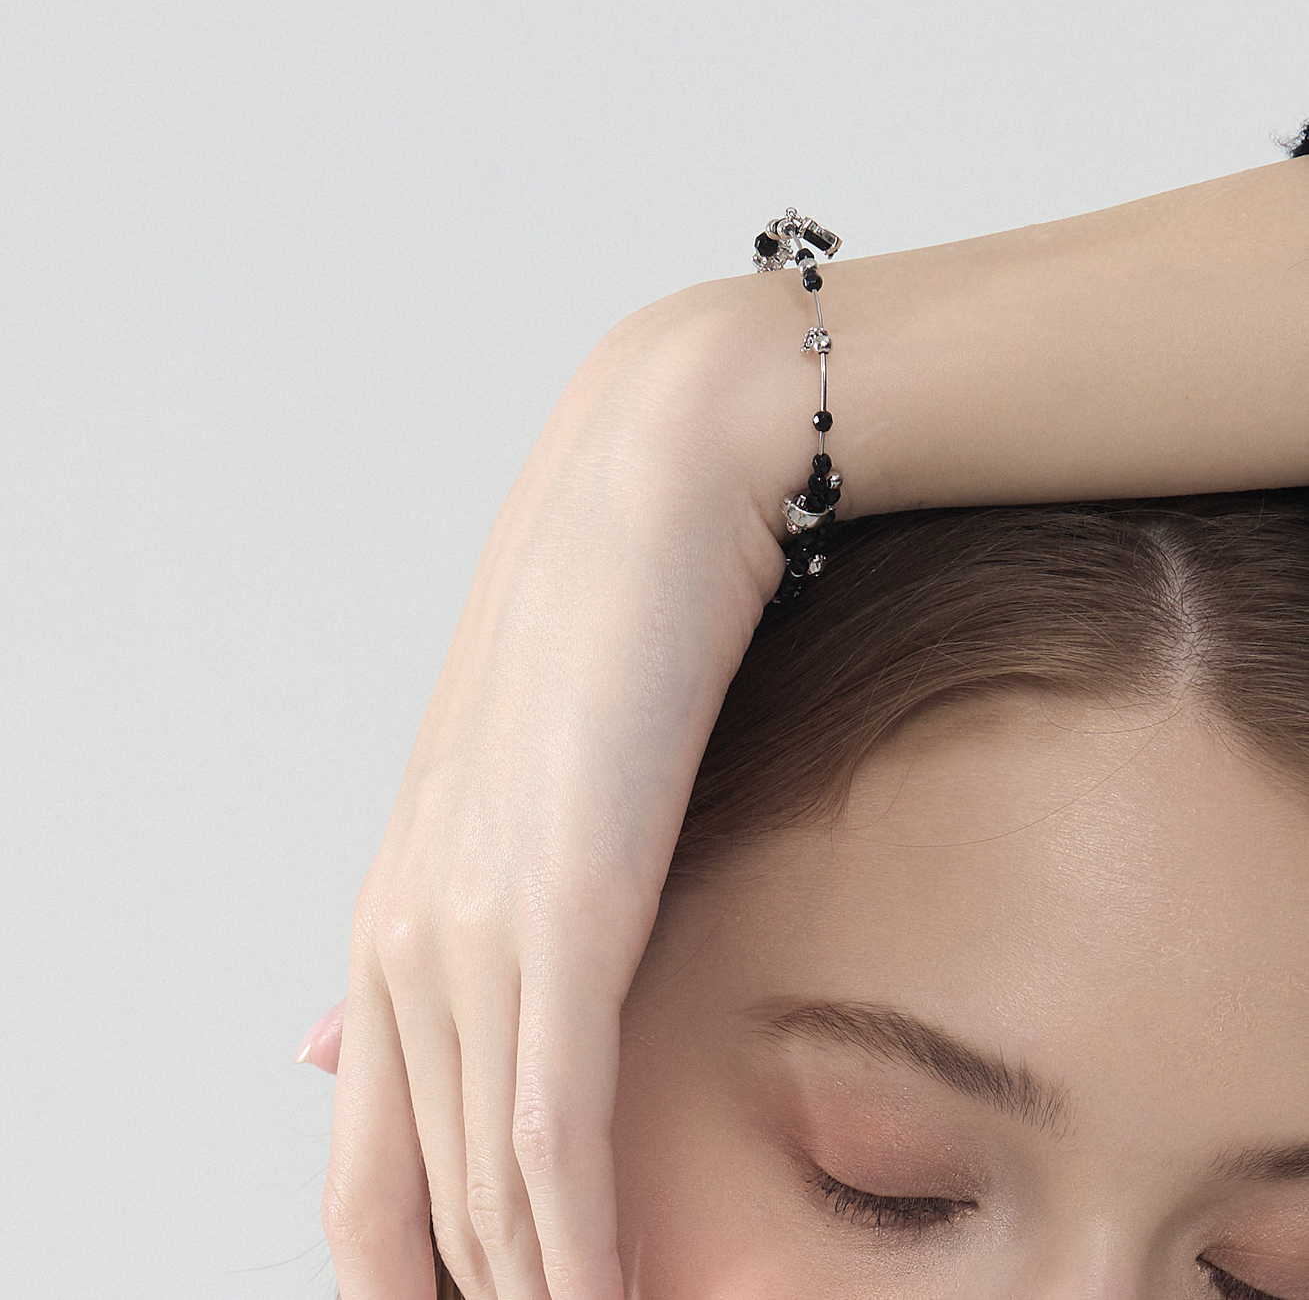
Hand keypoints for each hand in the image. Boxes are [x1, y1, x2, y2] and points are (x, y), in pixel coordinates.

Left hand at [319, 281, 787, 1299]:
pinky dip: (572, 1249)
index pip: (367, 1157)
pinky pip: (547, 1133)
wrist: (653, 488)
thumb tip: (320, 1051)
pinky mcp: (554, 910)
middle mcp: (405, 931)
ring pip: (479, 1186)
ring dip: (535, 1295)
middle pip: (401, 1202)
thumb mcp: (518, 786)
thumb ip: (449, 924)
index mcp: (396, 908)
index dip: (412, 1271)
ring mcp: (469, 922)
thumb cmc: (615, 628)